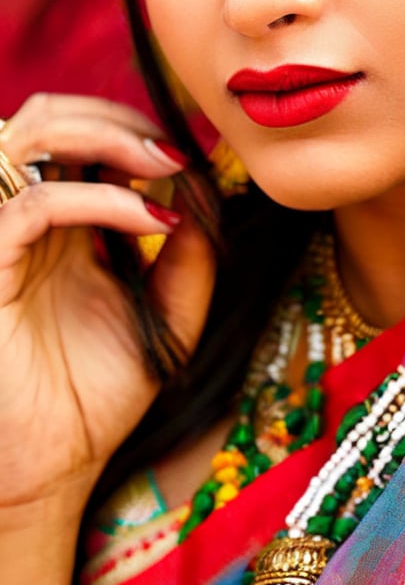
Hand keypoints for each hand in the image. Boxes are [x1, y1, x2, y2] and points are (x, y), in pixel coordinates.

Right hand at [0, 94, 215, 518]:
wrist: (55, 469)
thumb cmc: (100, 396)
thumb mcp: (167, 315)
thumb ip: (190, 258)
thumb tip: (206, 194)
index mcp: (63, 223)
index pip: (82, 135)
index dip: (136, 126)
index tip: (195, 156)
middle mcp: (28, 220)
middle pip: (49, 116)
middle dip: (117, 115)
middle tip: (175, 151)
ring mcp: (4, 240)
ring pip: (28, 135)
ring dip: (103, 133)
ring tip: (163, 164)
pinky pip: (34, 206)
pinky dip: (100, 199)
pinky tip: (151, 221)